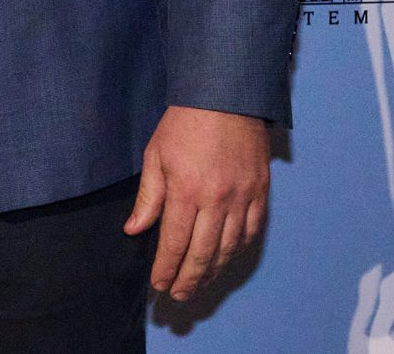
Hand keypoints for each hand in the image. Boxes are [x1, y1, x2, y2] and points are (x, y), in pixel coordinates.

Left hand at [125, 105, 270, 300]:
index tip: (158, 284)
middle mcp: (216, 200)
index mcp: (186, 190)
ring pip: (229, 248)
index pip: (174, 242)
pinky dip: (238, 251)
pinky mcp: (260, 193)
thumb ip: (148, 198)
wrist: (225, 97)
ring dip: (213, 272)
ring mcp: (242, 198)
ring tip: (198, 285)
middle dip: (188, 279)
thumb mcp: (155, 155)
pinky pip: (251, 232)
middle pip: (203, 253)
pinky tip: (226, 260)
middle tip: (178, 296)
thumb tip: (134, 229)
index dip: (166, 267)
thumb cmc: (184, 124)